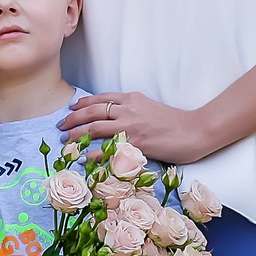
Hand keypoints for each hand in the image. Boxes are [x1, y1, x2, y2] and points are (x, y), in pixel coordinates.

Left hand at [58, 92, 213, 163]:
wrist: (195, 130)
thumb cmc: (175, 121)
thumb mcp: (150, 107)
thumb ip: (132, 108)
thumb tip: (115, 115)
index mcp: (132, 99)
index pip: (100, 98)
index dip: (82, 104)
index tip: (71, 109)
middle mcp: (128, 110)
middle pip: (92, 111)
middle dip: (73, 118)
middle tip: (61, 126)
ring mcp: (131, 126)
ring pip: (94, 127)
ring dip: (76, 134)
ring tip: (64, 140)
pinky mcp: (135, 143)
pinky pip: (107, 148)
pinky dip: (92, 153)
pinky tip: (82, 157)